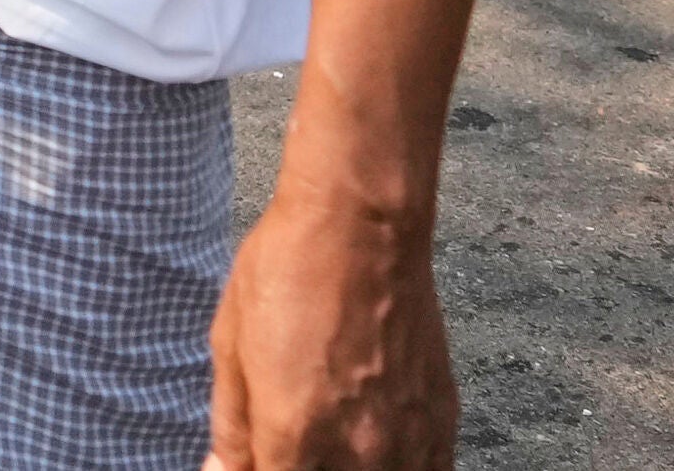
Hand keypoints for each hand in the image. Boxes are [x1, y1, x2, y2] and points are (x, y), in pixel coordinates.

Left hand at [206, 192, 453, 468]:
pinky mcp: (443, 424)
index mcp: (295, 436)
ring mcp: (409, 443)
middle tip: (289, 443)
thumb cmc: (287, 273)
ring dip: (349, 470)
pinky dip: (399, 468)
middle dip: (301, 468)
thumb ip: (232, 427)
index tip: (253, 459)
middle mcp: (359, 452)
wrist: (363, 227)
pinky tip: (373, 449)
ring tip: (328, 446)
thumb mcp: (230, 347)